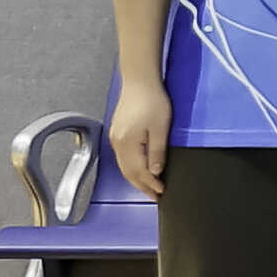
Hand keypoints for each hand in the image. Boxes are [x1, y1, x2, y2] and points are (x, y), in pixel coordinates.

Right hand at [107, 76, 171, 199]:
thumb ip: (157, 152)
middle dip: (142, 186)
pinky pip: (123, 157)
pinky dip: (132, 167)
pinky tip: (141, 169)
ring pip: (124, 166)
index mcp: (127, 143)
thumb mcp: (161, 128)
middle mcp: (117, 142)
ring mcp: (115, 137)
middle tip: (155, 196)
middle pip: (128, 172)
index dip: (150, 185)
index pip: (138, 172)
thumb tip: (156, 172)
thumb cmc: (152, 99)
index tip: (161, 192)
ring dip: (136, 178)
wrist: (140, 81)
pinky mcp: (117, 132)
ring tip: (150, 186)